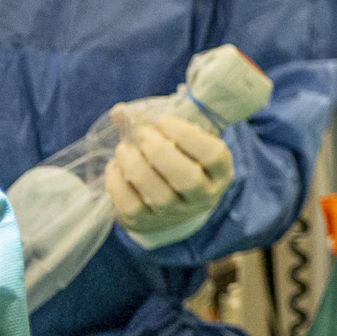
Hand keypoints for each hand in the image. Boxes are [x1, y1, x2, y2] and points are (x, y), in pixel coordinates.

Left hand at [106, 110, 233, 246]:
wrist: (171, 201)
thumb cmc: (179, 158)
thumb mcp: (181, 140)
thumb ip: (160, 123)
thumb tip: (119, 111)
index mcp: (220, 172)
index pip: (212, 155)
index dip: (186, 135)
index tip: (163, 121)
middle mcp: (204, 197)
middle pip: (187, 180)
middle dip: (159, 151)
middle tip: (141, 133)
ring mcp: (176, 214)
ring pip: (159, 196)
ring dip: (135, 166)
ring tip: (124, 149)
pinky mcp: (147, 223)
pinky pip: (132, 206)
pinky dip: (118, 183)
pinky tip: (116, 167)